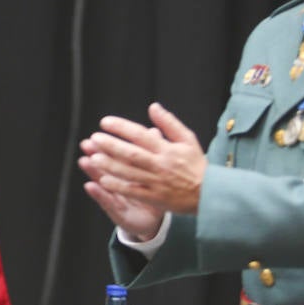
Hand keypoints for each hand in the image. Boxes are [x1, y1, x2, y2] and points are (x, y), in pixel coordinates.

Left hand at [78, 102, 206, 220]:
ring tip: (94, 158)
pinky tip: (104, 180)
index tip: (105, 122)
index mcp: (167, 149)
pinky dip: (119, 186)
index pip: (141, 135)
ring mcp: (157, 182)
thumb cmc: (196, 165)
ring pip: (130, 173)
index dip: (122, 127)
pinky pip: (134, 191)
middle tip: (94, 138)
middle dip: (112, 146)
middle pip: (132, 154)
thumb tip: (153, 106)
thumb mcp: (188, 140)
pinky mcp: (155, 198)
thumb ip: (169, 123)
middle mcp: (161, 165)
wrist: (210, 194)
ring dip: (111, 166)